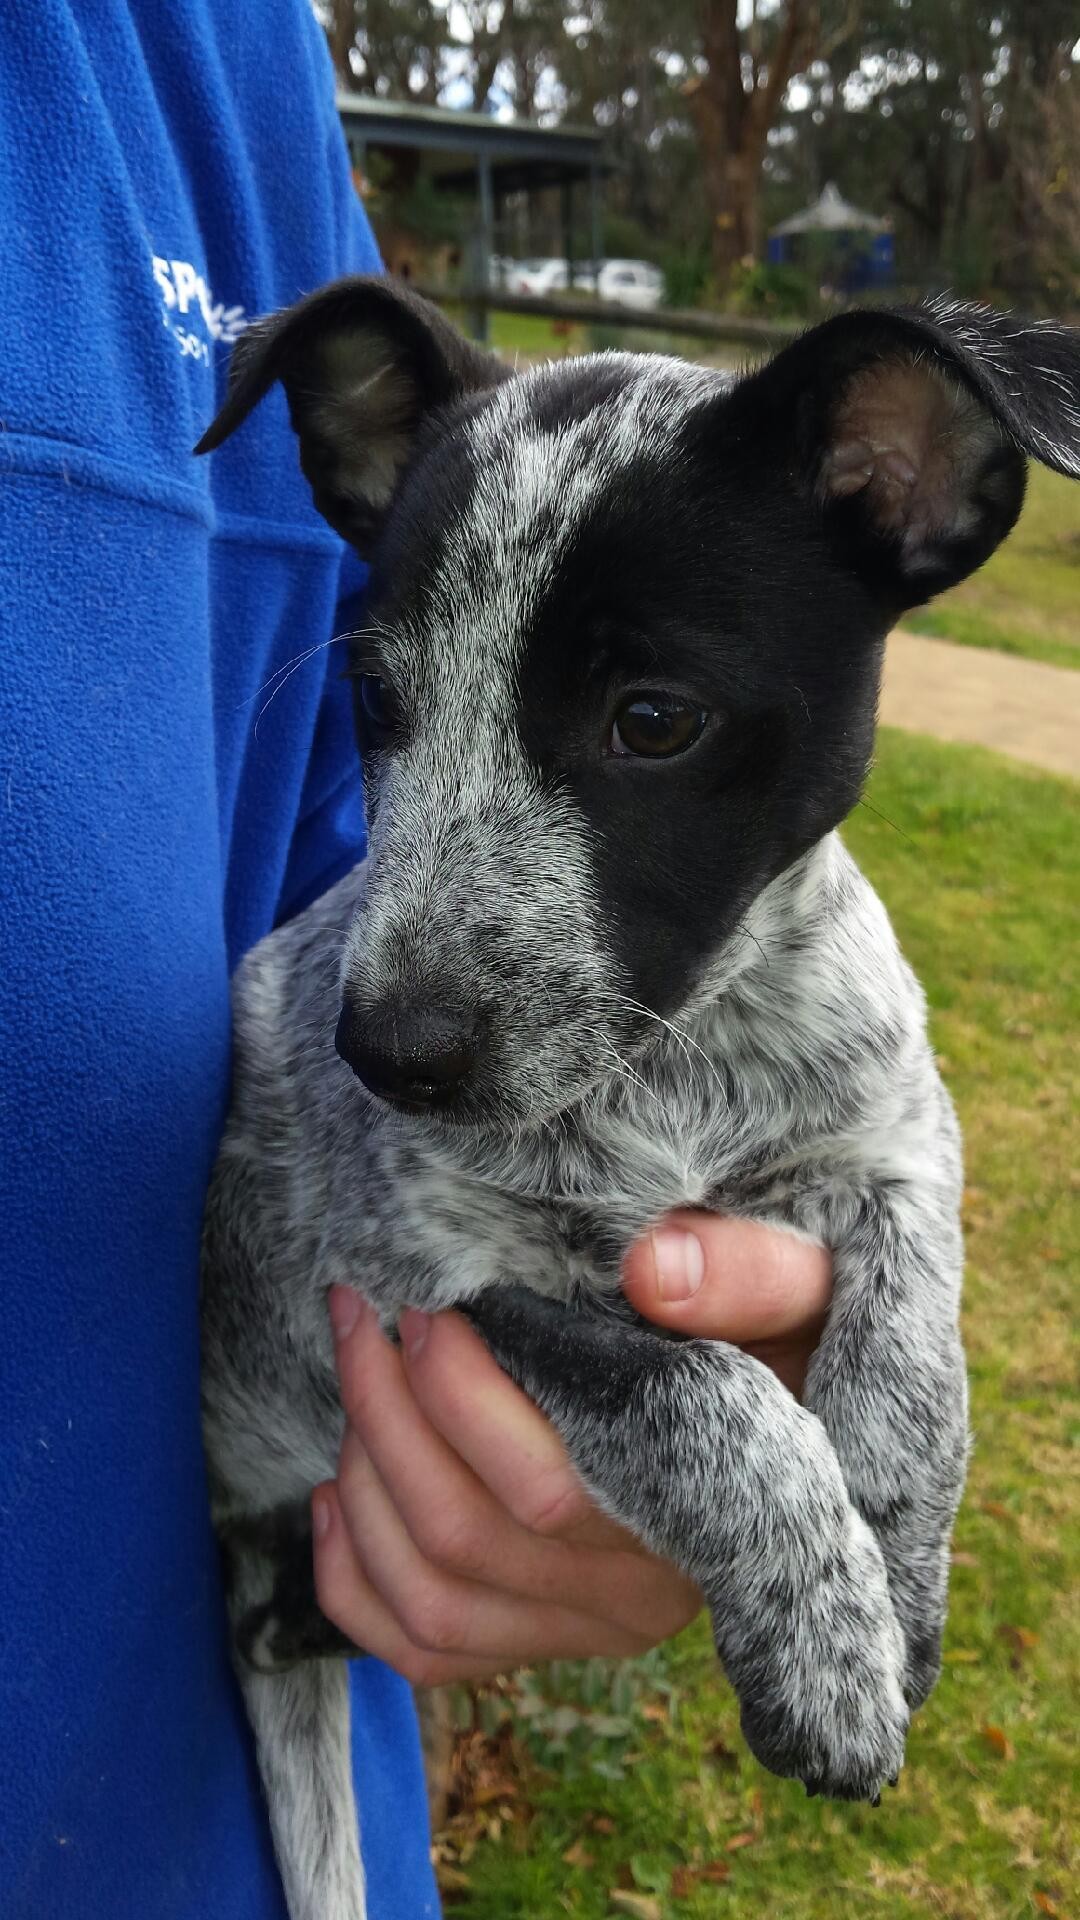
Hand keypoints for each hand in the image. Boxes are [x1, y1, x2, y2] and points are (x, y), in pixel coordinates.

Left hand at [312, 1217, 832, 1684]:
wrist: (821, 1411)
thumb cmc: (798, 1335)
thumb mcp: (814, 1286)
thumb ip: (754, 1272)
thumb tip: (650, 1267)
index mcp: (707, 1516)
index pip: (546, 1485)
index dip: (457, 1393)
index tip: (424, 1298)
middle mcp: (645, 1597)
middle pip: (465, 1535)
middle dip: (384, 1411)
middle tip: (361, 1309)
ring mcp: (592, 1632)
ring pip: (431, 1597)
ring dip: (362, 1478)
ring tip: (355, 1370)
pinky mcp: (550, 1640)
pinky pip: (428, 1653)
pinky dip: (354, 1583)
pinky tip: (334, 1491)